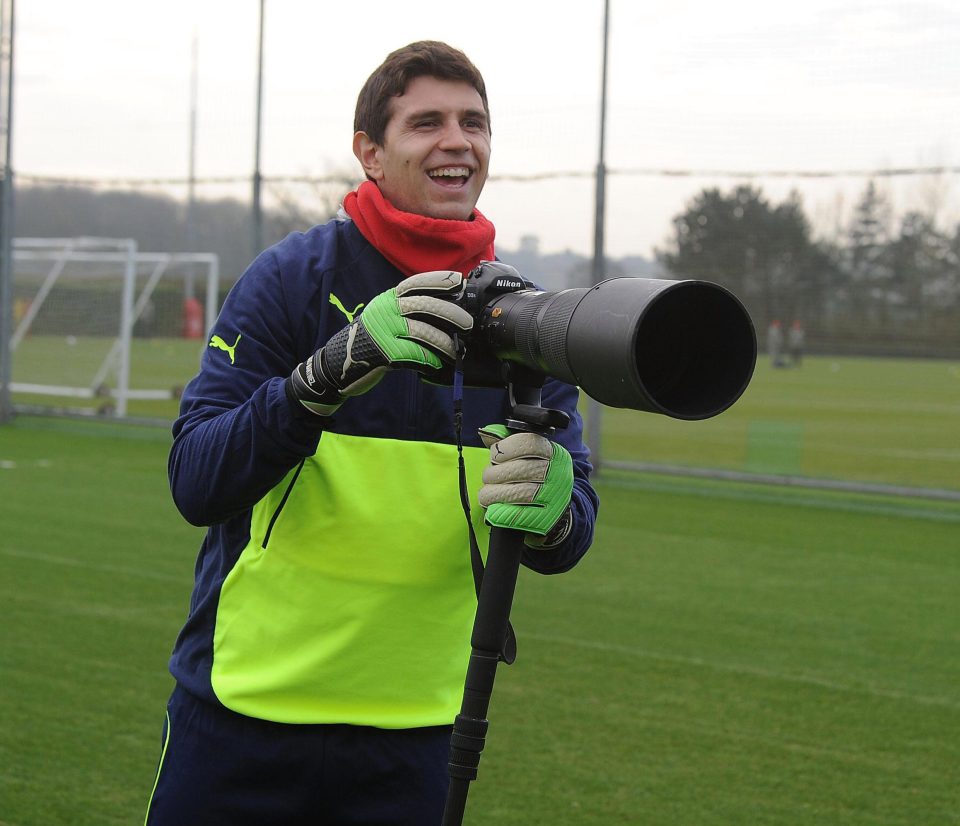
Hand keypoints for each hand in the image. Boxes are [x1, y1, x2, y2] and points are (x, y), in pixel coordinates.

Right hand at [289, 271, 471, 415]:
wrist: (337, 366)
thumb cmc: (368, 341)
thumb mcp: (383, 316)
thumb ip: (406, 310)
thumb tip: (443, 308)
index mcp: (388, 299)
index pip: (416, 283)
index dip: (438, 280)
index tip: (458, 281)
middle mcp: (386, 310)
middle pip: (425, 305)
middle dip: (451, 313)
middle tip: (467, 324)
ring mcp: (384, 331)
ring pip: (423, 332)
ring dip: (444, 342)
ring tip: (456, 350)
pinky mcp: (384, 353)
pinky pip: (415, 355)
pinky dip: (429, 360)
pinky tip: (437, 364)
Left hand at [478, 424, 573, 546]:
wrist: (556, 510)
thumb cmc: (535, 478)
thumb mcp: (527, 457)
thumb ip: (507, 442)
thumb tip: (486, 432)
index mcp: (555, 454)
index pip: (529, 443)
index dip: (506, 448)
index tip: (495, 455)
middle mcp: (559, 474)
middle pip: (521, 469)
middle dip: (496, 473)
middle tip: (488, 477)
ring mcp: (556, 497)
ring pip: (519, 493)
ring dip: (494, 494)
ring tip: (487, 494)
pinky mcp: (548, 519)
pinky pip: (520, 516)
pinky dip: (502, 514)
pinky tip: (493, 512)